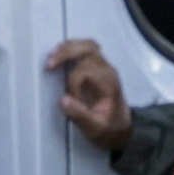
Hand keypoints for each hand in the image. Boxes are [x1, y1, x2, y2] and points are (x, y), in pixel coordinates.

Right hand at [43, 37, 135, 159]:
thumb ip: (80, 115)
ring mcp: (103, 67)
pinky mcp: (97, 68)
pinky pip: (85, 50)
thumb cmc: (110, 129)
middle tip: (49, 64)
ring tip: (51, 57)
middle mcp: (107, 70)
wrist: (123, 129)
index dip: (74, 83)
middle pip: (88, 48)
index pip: (87, 71)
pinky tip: (58, 56)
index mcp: (109, 83)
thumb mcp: (95, 128)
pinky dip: (70, 50)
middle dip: (67, 53)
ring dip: (67, 48)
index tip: (71, 99)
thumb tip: (62, 100)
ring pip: (87, 45)